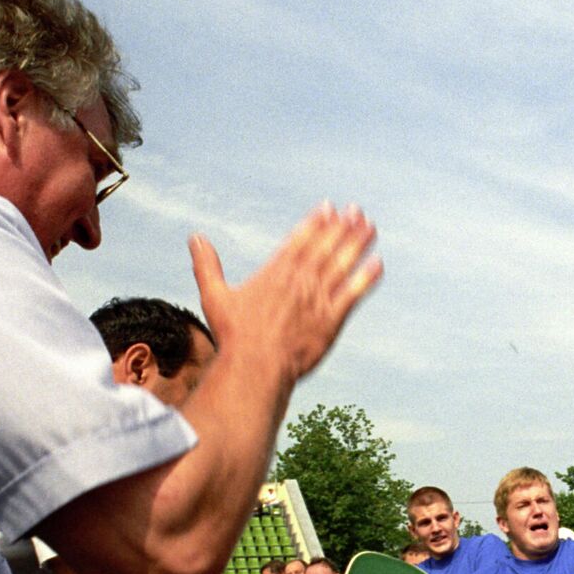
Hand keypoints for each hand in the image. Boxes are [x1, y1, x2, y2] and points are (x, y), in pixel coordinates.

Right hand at [190, 203, 382, 389]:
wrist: (256, 367)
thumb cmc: (233, 335)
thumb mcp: (214, 296)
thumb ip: (207, 265)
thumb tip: (195, 238)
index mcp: (275, 272)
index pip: (301, 239)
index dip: (317, 222)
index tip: (330, 207)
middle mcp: (299, 281)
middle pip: (325, 247)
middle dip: (342, 227)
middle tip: (357, 211)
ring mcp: (317, 299)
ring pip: (342, 265)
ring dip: (357, 244)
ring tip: (370, 227)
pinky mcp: (331, 320)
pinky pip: (353, 294)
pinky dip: (366, 278)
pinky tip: (378, 263)